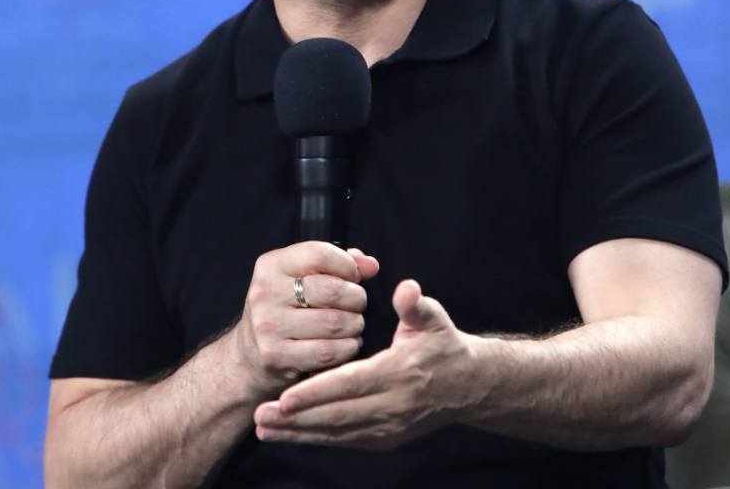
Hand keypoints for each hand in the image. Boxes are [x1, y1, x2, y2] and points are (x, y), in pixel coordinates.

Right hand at [230, 242, 379, 399]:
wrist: (247, 356)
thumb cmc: (283, 310)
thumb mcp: (300, 278)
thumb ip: (338, 265)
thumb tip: (371, 265)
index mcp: (270, 266)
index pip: (320, 254)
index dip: (347, 265)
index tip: (352, 277)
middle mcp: (265, 293)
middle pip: (332, 290)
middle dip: (356, 298)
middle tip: (356, 304)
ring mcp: (268, 326)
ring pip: (335, 323)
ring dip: (355, 325)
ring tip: (351, 324)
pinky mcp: (276, 356)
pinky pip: (329, 351)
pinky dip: (348, 347)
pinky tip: (345, 343)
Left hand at [252, 279, 476, 448]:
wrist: (468, 386)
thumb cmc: (443, 346)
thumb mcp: (434, 320)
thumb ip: (415, 305)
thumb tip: (406, 289)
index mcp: (399, 374)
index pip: (350, 385)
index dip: (316, 392)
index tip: (285, 397)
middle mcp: (392, 406)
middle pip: (336, 415)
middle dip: (296, 418)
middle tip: (261, 415)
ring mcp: (388, 428)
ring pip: (336, 432)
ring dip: (299, 432)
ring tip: (264, 428)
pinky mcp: (384, 439)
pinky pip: (344, 440)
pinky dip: (315, 438)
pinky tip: (290, 434)